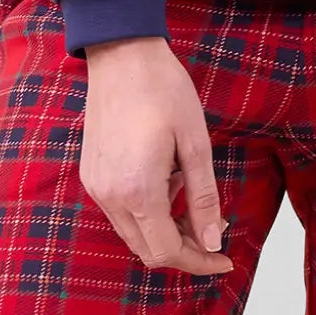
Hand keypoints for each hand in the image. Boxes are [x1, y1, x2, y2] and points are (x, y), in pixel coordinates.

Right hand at [81, 37, 234, 275]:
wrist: (122, 54)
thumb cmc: (163, 90)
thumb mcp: (195, 143)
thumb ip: (203, 197)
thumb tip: (214, 240)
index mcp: (138, 191)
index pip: (168, 251)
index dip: (199, 261)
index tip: (224, 259)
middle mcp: (110, 197)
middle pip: (148, 250)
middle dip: (184, 248)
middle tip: (214, 229)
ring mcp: (96, 186)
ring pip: (133, 234)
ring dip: (164, 229)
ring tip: (189, 194)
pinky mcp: (91, 174)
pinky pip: (120, 211)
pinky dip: (146, 211)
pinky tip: (165, 179)